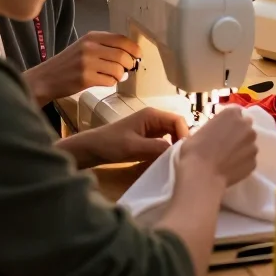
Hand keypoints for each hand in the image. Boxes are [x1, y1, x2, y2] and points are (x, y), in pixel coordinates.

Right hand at [24, 31, 142, 105]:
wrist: (45, 78)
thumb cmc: (68, 63)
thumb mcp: (84, 46)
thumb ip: (105, 46)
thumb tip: (131, 54)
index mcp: (91, 37)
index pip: (121, 39)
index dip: (134, 48)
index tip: (138, 55)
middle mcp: (90, 47)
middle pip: (122, 55)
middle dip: (128, 64)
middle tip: (127, 69)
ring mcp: (87, 63)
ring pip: (118, 70)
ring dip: (119, 75)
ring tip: (112, 76)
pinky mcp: (85, 79)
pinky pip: (109, 81)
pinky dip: (110, 83)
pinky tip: (103, 81)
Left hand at [70, 108, 188, 167]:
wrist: (91, 149)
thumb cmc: (111, 144)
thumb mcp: (133, 147)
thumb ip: (155, 147)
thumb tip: (177, 150)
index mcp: (152, 115)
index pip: (178, 120)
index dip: (184, 134)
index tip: (184, 152)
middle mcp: (154, 118)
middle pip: (176, 127)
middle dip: (181, 141)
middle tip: (181, 158)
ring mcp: (151, 128)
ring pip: (171, 135)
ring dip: (174, 146)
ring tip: (175, 160)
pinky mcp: (147, 137)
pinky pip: (163, 141)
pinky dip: (166, 150)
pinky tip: (164, 160)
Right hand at [179, 105, 257, 187]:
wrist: (202, 175)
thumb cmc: (195, 151)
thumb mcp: (200, 131)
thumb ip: (213, 127)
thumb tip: (215, 133)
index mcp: (231, 114)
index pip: (235, 112)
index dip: (229, 121)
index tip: (223, 129)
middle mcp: (246, 126)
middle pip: (246, 126)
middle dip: (239, 132)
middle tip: (227, 143)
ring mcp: (252, 144)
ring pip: (249, 143)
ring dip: (242, 148)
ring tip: (229, 158)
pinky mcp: (254, 161)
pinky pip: (249, 159)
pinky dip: (243, 162)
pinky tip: (231, 168)